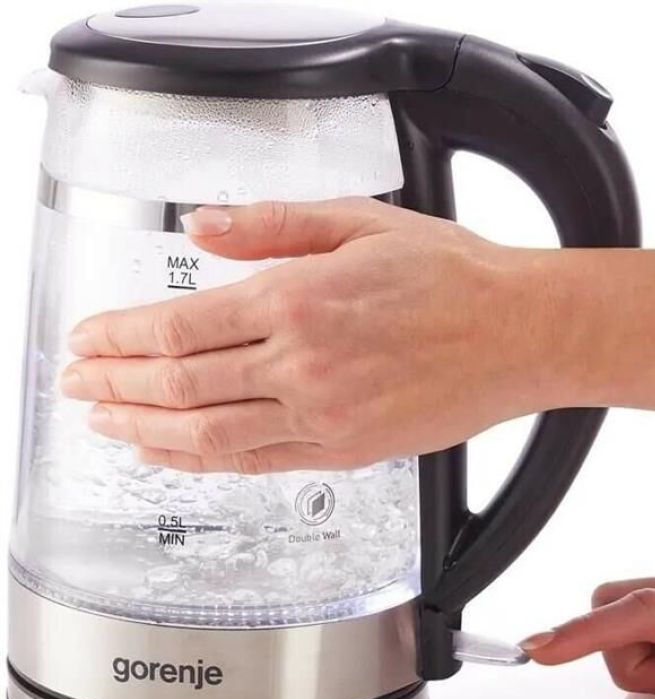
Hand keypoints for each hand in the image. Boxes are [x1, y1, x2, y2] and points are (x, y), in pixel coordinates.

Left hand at [61, 199, 557, 473]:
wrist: (520, 334)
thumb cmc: (455, 278)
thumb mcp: (360, 222)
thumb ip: (271, 224)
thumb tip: (202, 229)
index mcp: (299, 300)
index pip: (178, 327)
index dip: (119, 338)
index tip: (89, 339)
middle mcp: (301, 365)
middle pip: (178, 384)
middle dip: (115, 385)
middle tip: (77, 385)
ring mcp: (322, 416)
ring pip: (206, 434)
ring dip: (144, 429)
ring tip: (106, 423)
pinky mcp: (346, 451)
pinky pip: (255, 463)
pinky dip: (201, 461)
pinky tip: (173, 454)